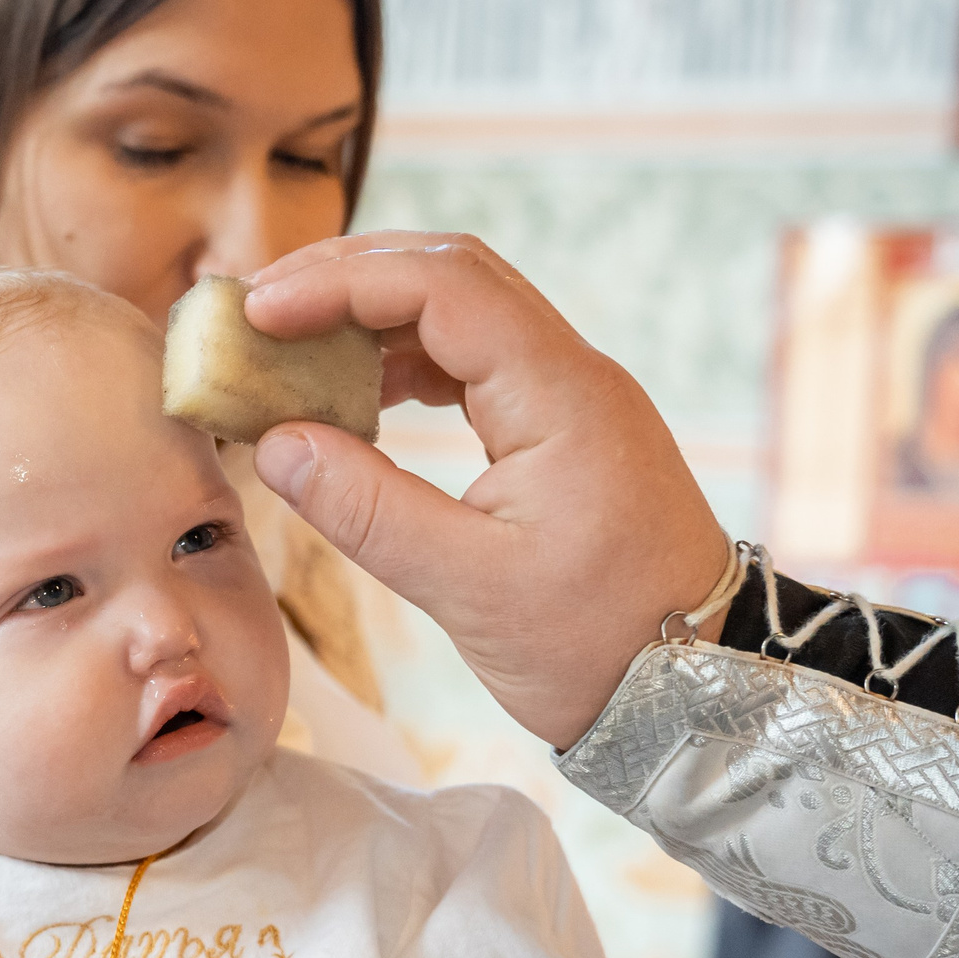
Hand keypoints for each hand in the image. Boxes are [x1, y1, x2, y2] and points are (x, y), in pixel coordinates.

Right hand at [241, 233, 730, 748]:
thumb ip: (367, 510)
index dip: (339, 283)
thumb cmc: (600, 646)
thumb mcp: (469, 589)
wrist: (702, 684)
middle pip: (450, 273)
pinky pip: (475, 362)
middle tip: (256, 310)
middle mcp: (573, 374)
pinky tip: (351, 398)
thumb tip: (275, 444)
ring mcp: (572, 397)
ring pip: (462, 312)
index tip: (260, 312)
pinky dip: (404, 363)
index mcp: (561, 395)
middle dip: (346, 277)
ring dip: (372, 317)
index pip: (440, 285)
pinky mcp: (563, 429)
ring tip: (289, 349)